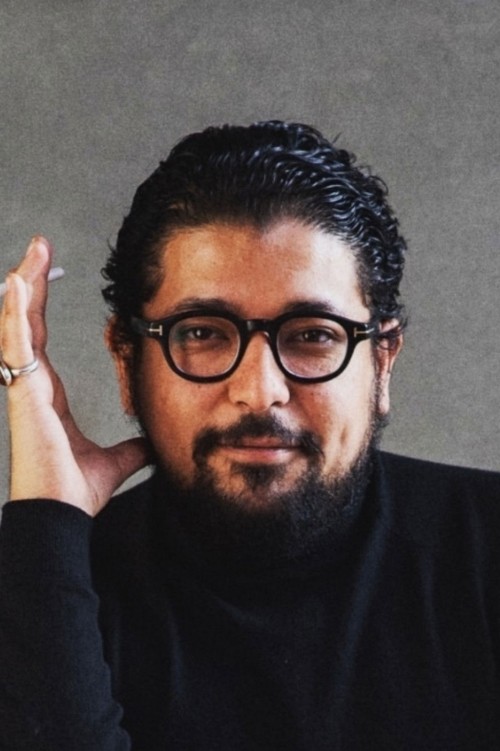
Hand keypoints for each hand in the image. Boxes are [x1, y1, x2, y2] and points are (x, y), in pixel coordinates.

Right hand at [0, 237, 148, 515]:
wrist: (61, 512)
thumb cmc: (74, 489)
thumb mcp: (113, 461)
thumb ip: (130, 448)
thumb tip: (150, 444)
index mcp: (46, 392)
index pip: (38, 335)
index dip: (37, 303)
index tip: (40, 273)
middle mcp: (31, 383)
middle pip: (26, 320)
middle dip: (31, 281)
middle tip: (39, 247)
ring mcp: (24, 386)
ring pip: (17, 325)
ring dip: (23, 286)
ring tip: (33, 253)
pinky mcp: (23, 392)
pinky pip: (16, 344)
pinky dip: (15, 313)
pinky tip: (18, 284)